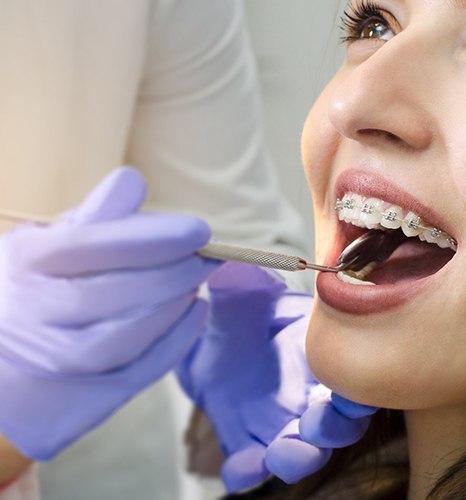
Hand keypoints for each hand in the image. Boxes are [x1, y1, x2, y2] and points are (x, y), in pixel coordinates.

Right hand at [0, 167, 218, 459]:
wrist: (5, 359)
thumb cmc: (32, 289)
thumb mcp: (47, 244)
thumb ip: (92, 218)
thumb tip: (133, 181)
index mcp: (24, 264)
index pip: (90, 245)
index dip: (152, 237)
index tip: (198, 231)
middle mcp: (30, 315)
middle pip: (113, 293)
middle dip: (173, 272)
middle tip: (206, 258)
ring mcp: (51, 361)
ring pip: (125, 337)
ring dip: (173, 306)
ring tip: (195, 283)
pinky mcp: (77, 398)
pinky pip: (135, 371)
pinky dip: (175, 341)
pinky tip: (194, 313)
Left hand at [176, 262, 377, 491]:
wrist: (206, 345)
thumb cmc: (236, 317)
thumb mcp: (235, 298)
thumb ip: (241, 288)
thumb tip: (235, 269)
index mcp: (319, 354)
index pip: (353, 374)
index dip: (361, 385)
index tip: (356, 389)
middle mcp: (308, 394)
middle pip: (339, 423)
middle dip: (335, 428)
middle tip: (319, 422)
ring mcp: (279, 422)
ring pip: (302, 451)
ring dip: (299, 456)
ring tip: (284, 452)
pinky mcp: (247, 442)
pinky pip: (251, 467)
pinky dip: (247, 471)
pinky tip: (238, 466)